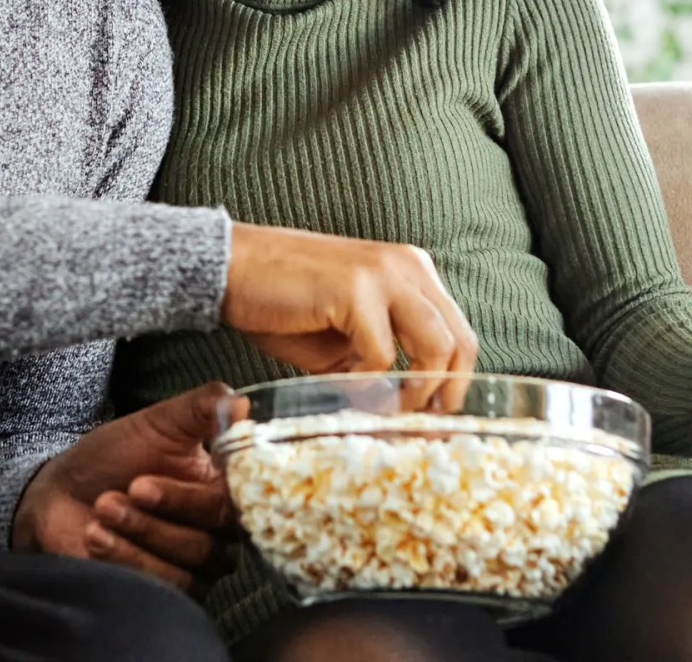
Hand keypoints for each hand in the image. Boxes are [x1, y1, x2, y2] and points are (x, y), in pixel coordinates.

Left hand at [12, 384, 238, 590]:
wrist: (63, 494)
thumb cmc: (115, 456)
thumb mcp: (158, 422)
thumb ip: (202, 407)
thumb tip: (241, 403)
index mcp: (225, 489)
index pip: (237, 501)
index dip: (198, 495)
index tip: (159, 476)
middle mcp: (220, 533)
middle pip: (213, 537)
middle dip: (164, 511)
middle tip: (129, 488)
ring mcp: (195, 567)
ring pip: (187, 564)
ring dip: (140, 534)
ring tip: (103, 507)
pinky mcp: (168, 594)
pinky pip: (163, 588)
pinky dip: (126, 559)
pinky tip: (97, 536)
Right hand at [222, 223, 478, 403]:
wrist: (231, 269)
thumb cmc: (285, 305)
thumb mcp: (348, 337)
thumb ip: (385, 362)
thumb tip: (410, 414)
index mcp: (412, 272)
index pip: (460, 335)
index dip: (454, 385)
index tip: (433, 422)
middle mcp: (408, 266)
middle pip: (460, 343)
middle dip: (443, 395)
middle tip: (415, 427)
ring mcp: (384, 273)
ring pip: (435, 347)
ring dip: (411, 391)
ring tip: (380, 409)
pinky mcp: (355, 289)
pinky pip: (382, 354)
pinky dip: (367, 383)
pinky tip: (344, 388)